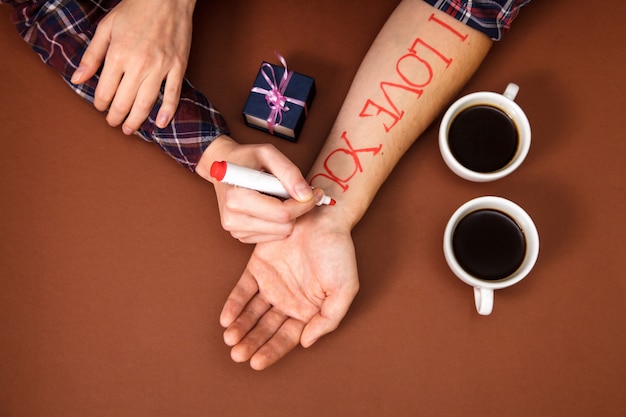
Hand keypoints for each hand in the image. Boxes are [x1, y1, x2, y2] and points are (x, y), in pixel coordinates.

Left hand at [71, 0, 195, 133]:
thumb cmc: (135, 10)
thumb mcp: (106, 28)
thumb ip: (92, 56)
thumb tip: (78, 79)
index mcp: (118, 55)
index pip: (105, 91)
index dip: (100, 103)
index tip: (100, 107)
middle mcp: (139, 65)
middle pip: (124, 102)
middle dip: (116, 117)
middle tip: (113, 123)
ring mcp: (160, 68)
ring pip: (146, 103)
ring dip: (136, 120)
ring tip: (129, 129)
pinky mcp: (178, 67)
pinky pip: (172, 94)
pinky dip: (167, 111)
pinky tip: (160, 123)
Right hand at [197, 136, 324, 242]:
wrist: (223, 166)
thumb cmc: (246, 158)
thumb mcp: (268, 153)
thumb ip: (289, 172)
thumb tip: (306, 195)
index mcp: (236, 197)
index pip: (281, 213)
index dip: (304, 205)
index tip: (316, 193)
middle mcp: (232, 218)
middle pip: (284, 226)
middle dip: (298, 210)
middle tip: (300, 193)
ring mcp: (235, 229)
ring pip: (281, 233)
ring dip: (288, 216)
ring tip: (280, 196)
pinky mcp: (240, 235)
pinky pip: (273, 236)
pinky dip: (279, 222)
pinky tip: (271, 206)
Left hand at [219, 210, 358, 369]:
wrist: (322, 216)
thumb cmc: (338, 252)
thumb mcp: (344, 288)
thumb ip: (328, 318)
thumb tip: (306, 342)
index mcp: (308, 309)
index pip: (287, 337)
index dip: (271, 351)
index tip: (256, 363)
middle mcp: (288, 301)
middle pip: (266, 329)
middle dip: (251, 343)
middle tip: (238, 355)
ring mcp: (272, 284)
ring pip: (251, 313)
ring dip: (240, 328)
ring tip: (230, 340)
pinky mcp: (258, 267)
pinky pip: (243, 290)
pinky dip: (233, 305)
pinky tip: (226, 319)